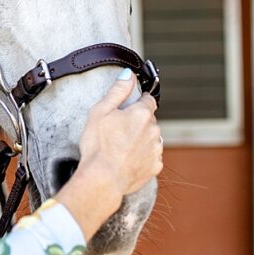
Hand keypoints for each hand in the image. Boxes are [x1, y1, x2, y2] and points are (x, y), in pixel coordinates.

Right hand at [64, 75, 162, 231]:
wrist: (102, 180)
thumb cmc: (98, 146)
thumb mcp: (101, 111)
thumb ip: (118, 91)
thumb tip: (129, 74)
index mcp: (142, 114)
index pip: (149, 100)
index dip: (140, 101)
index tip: (132, 106)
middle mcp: (153, 130)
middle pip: (149, 120)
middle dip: (138, 122)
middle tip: (119, 130)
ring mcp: (155, 150)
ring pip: (152, 138)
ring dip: (142, 139)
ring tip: (122, 147)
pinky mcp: (154, 167)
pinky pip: (152, 157)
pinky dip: (143, 157)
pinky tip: (128, 160)